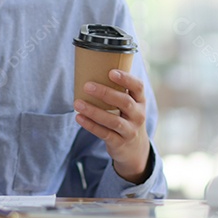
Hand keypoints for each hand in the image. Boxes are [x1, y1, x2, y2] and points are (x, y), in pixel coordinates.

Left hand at [74, 69, 151, 183]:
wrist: (134, 148)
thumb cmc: (126, 118)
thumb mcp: (130, 104)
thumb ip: (118, 91)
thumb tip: (93, 68)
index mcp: (140, 101)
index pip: (138, 87)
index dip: (126, 79)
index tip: (111, 72)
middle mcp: (138, 115)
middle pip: (124, 102)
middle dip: (105, 93)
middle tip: (87, 86)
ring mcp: (130, 130)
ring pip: (113, 120)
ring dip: (94, 111)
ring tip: (78, 103)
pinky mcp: (120, 143)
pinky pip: (105, 134)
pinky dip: (91, 126)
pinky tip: (79, 118)